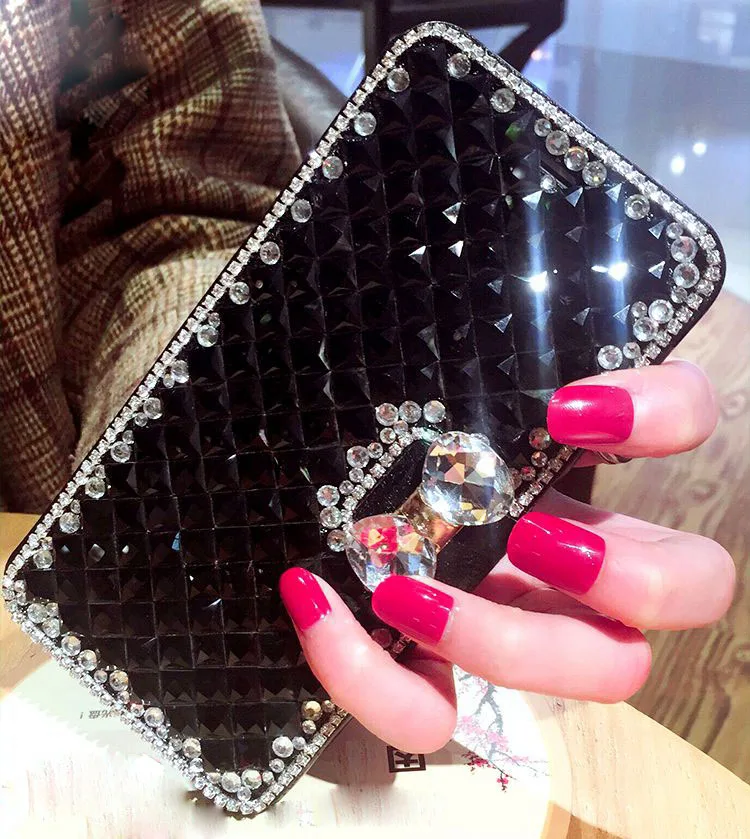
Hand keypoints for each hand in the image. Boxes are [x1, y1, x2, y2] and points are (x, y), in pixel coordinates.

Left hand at [279, 360, 734, 752]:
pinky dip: (373, 677)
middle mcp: (569, 541)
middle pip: (689, 589)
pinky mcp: (428, 671)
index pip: (682, 419)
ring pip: (592, 676)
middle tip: (531, 535)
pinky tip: (320, 604)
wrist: (282, 474)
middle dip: (631, 576)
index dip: (662, 417)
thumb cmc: (349, 411)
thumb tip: (443, 319)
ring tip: (408, 591)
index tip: (565, 409)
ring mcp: (511, 616)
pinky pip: (432, 715)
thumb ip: (445, 361)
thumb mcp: (399, 376)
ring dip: (510, 644)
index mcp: (570, 456)